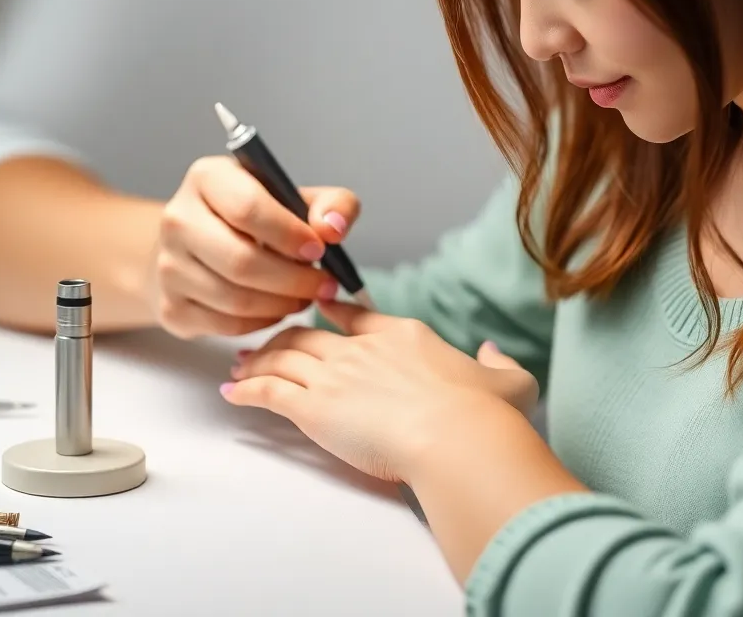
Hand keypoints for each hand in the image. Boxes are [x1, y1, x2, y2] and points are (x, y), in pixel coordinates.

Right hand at [149, 156, 359, 337]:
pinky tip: (279, 307)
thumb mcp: (297, 197)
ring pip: (235, 299)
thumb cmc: (257, 218)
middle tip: (324, 284)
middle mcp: (178, 219)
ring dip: (283, 304)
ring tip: (306, 295)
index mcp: (208, 178)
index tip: (319, 249)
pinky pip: (226, 325)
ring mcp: (168, 266)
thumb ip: (332, 203)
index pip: (247, 208)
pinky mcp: (171, 307)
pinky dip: (263, 322)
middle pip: (241, 261)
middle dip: (293, 279)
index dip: (289, 234)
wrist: (199, 245)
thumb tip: (332, 229)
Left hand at [221, 302, 538, 482]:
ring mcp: (337, 376)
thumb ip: (500, 363)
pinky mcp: (316, 409)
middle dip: (283, 336)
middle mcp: (364, 349)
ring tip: (240, 365)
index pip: (357, 316)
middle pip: (310, 334)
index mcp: (404, 336)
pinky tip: (233, 391)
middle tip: (265, 342)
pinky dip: (247, 389)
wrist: (457, 436)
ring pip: (284, 357)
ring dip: (258, 359)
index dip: (334, 310)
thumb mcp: (510, 382)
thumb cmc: (485, 415)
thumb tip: (492, 351)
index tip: (317, 306)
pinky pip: (270, 391)